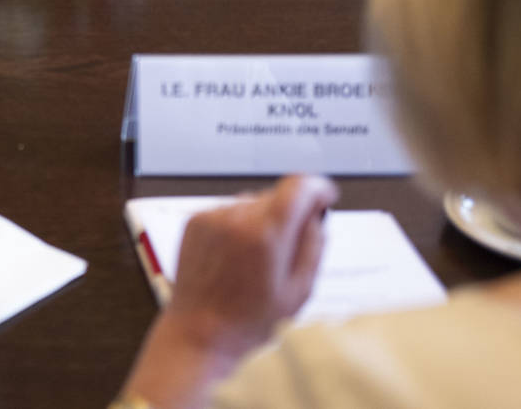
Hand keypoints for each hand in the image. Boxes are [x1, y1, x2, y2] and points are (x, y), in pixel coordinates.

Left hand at [117, 175, 337, 408]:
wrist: (200, 333)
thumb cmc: (249, 321)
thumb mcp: (299, 291)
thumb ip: (314, 245)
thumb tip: (317, 215)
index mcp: (266, 234)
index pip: (299, 186)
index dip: (318, 188)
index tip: (325, 196)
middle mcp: (237, 218)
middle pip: (276, 196)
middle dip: (289, 215)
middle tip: (287, 251)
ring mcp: (213, 217)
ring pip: (252, 204)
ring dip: (262, 222)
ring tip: (256, 263)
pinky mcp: (195, 221)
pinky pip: (228, 212)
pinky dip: (238, 227)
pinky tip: (235, 259)